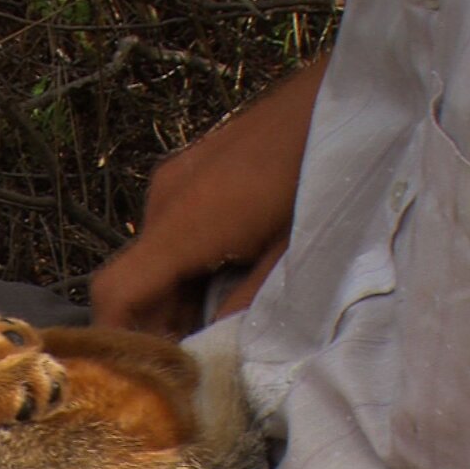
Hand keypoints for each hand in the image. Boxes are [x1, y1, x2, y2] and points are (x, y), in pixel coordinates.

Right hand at [92, 55, 327, 333]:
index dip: (117, 338)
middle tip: (199, 356)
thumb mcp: (295, 257)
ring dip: (176, 292)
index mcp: (184, 225)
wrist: (354, 92)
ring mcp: (176, 176)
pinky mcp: (193, 165)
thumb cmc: (329, 174)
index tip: (145, 376)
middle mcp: (164, 198)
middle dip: (156, 322)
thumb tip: (215, 351)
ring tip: (225, 316)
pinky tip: (231, 271)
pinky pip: (172, 227)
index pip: (115, 293)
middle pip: (132, 278)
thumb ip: (248, 307)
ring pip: (153, 255)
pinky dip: (187, 262)